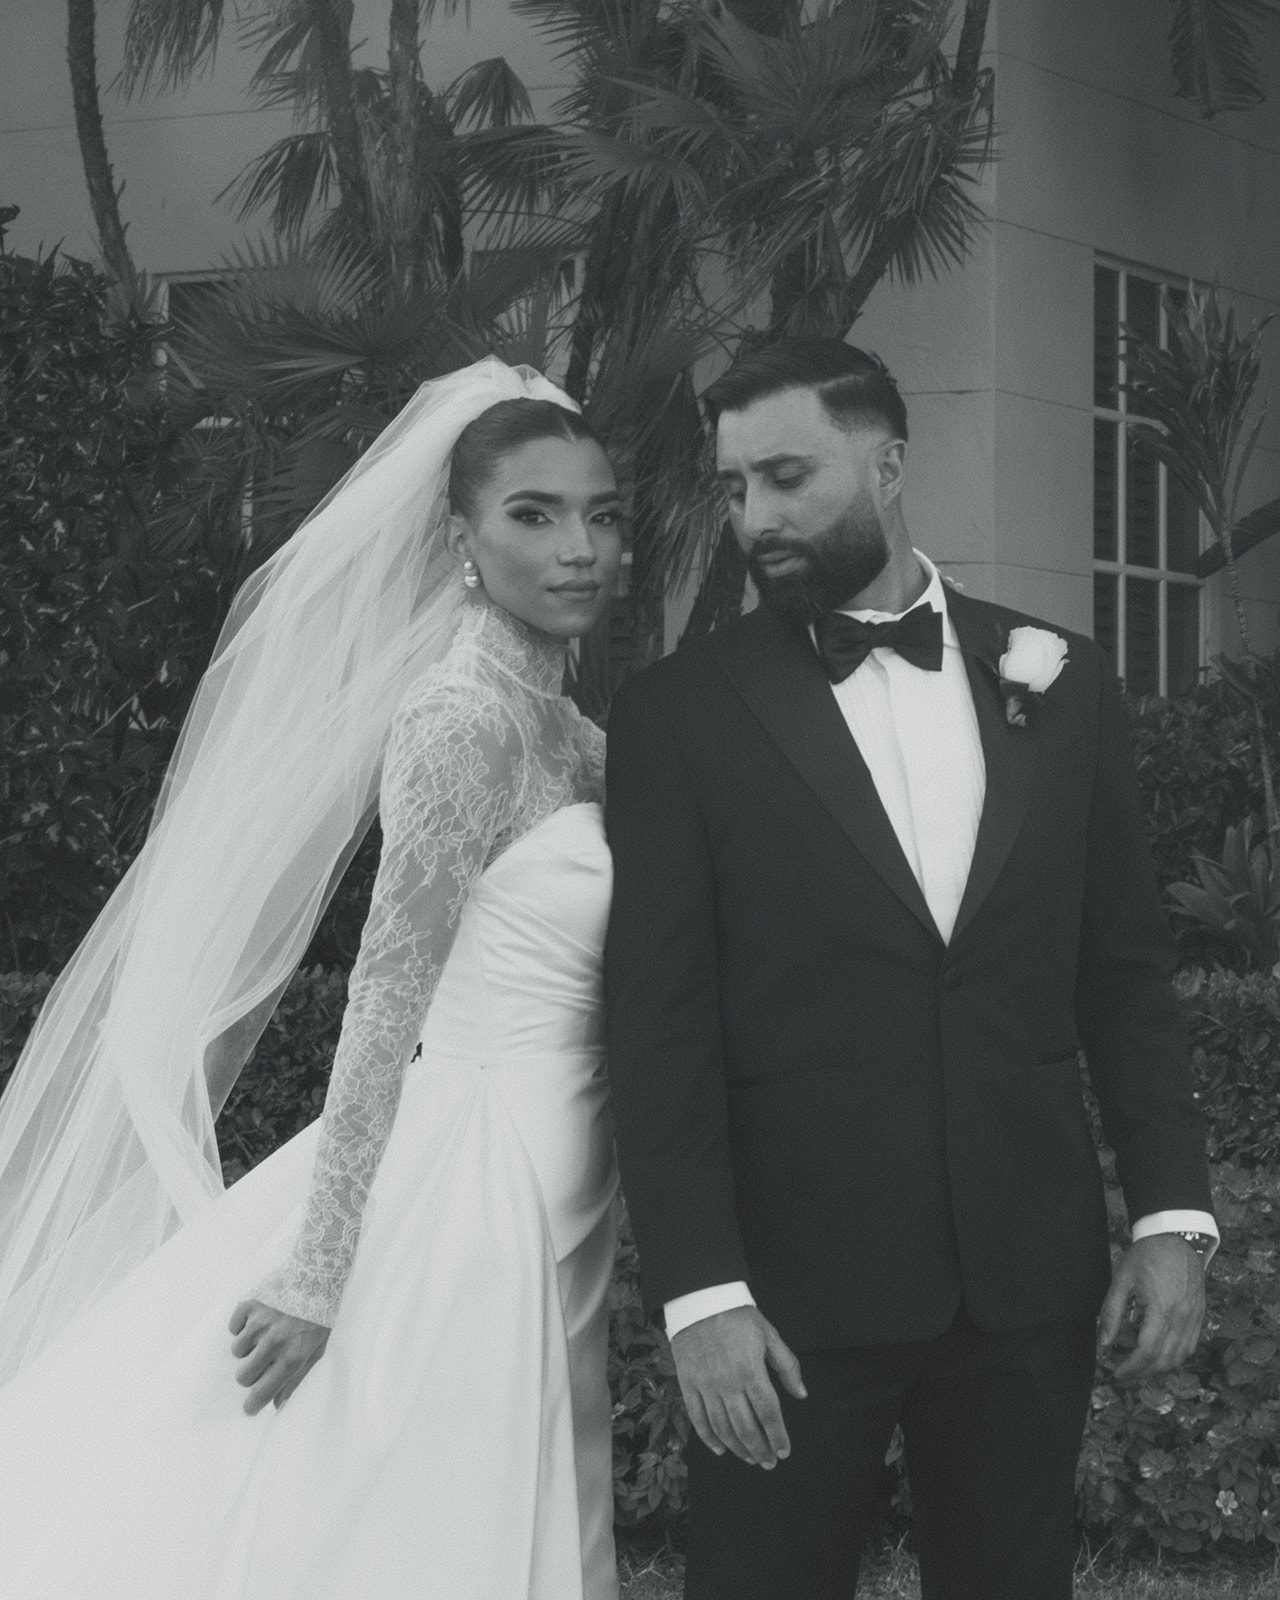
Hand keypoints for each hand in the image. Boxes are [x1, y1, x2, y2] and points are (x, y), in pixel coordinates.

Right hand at [229, 1299, 329, 1414]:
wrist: (317, 1275)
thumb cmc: (319, 1316)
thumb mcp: (316, 1350)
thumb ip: (296, 1379)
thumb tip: (277, 1405)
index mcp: (292, 1356)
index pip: (263, 1391)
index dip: (253, 1404)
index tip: (249, 1408)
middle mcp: (274, 1342)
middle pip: (242, 1376)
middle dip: (250, 1373)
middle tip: (261, 1360)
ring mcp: (260, 1322)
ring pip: (236, 1351)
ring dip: (248, 1346)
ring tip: (266, 1331)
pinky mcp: (250, 1304)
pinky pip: (233, 1327)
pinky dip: (243, 1325)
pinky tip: (260, 1317)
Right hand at [669, 1306, 806, 1468]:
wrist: (700, 1299)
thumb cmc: (738, 1316)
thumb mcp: (769, 1334)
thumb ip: (787, 1365)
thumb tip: (801, 1394)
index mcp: (750, 1369)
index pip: (768, 1412)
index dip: (777, 1435)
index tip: (784, 1451)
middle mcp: (727, 1381)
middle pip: (746, 1426)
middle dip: (760, 1449)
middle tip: (769, 1462)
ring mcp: (705, 1384)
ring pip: (722, 1427)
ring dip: (738, 1448)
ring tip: (750, 1458)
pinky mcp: (688, 1383)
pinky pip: (697, 1418)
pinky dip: (709, 1438)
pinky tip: (721, 1449)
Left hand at [1097, 1234, 1205, 1379]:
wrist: (1175, 1238)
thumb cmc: (1146, 1256)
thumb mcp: (1122, 1280)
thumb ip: (1112, 1313)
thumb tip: (1104, 1343)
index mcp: (1161, 1309)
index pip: (1147, 1352)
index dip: (1131, 1367)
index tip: (1116, 1372)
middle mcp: (1182, 1318)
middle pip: (1164, 1360)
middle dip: (1142, 1372)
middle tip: (1124, 1374)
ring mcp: (1194, 1318)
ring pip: (1180, 1357)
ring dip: (1159, 1368)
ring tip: (1139, 1367)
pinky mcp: (1200, 1315)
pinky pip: (1190, 1346)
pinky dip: (1175, 1357)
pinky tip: (1160, 1355)